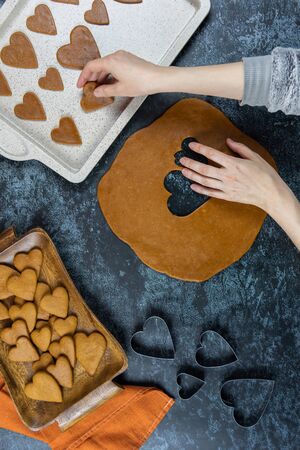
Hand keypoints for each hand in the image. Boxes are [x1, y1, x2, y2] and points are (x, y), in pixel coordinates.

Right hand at [77, 50, 163, 97]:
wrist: (158, 78)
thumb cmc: (142, 82)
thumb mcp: (120, 90)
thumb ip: (105, 91)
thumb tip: (97, 92)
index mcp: (111, 61)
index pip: (91, 66)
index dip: (84, 76)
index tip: (80, 84)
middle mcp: (116, 55)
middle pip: (98, 64)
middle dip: (92, 76)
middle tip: (88, 87)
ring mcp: (123, 56)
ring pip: (106, 64)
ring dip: (100, 75)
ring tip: (98, 87)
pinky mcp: (128, 59)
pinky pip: (114, 64)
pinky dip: (109, 72)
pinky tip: (109, 82)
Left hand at [180, 139, 299, 248]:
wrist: (271, 194)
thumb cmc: (265, 174)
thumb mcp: (254, 157)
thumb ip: (240, 148)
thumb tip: (228, 140)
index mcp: (234, 164)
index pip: (212, 154)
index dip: (200, 149)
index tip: (191, 145)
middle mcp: (228, 176)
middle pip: (204, 169)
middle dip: (191, 163)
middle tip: (181, 159)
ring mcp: (226, 187)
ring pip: (205, 181)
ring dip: (192, 175)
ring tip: (183, 171)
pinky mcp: (227, 196)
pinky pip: (210, 193)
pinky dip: (200, 189)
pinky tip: (192, 185)